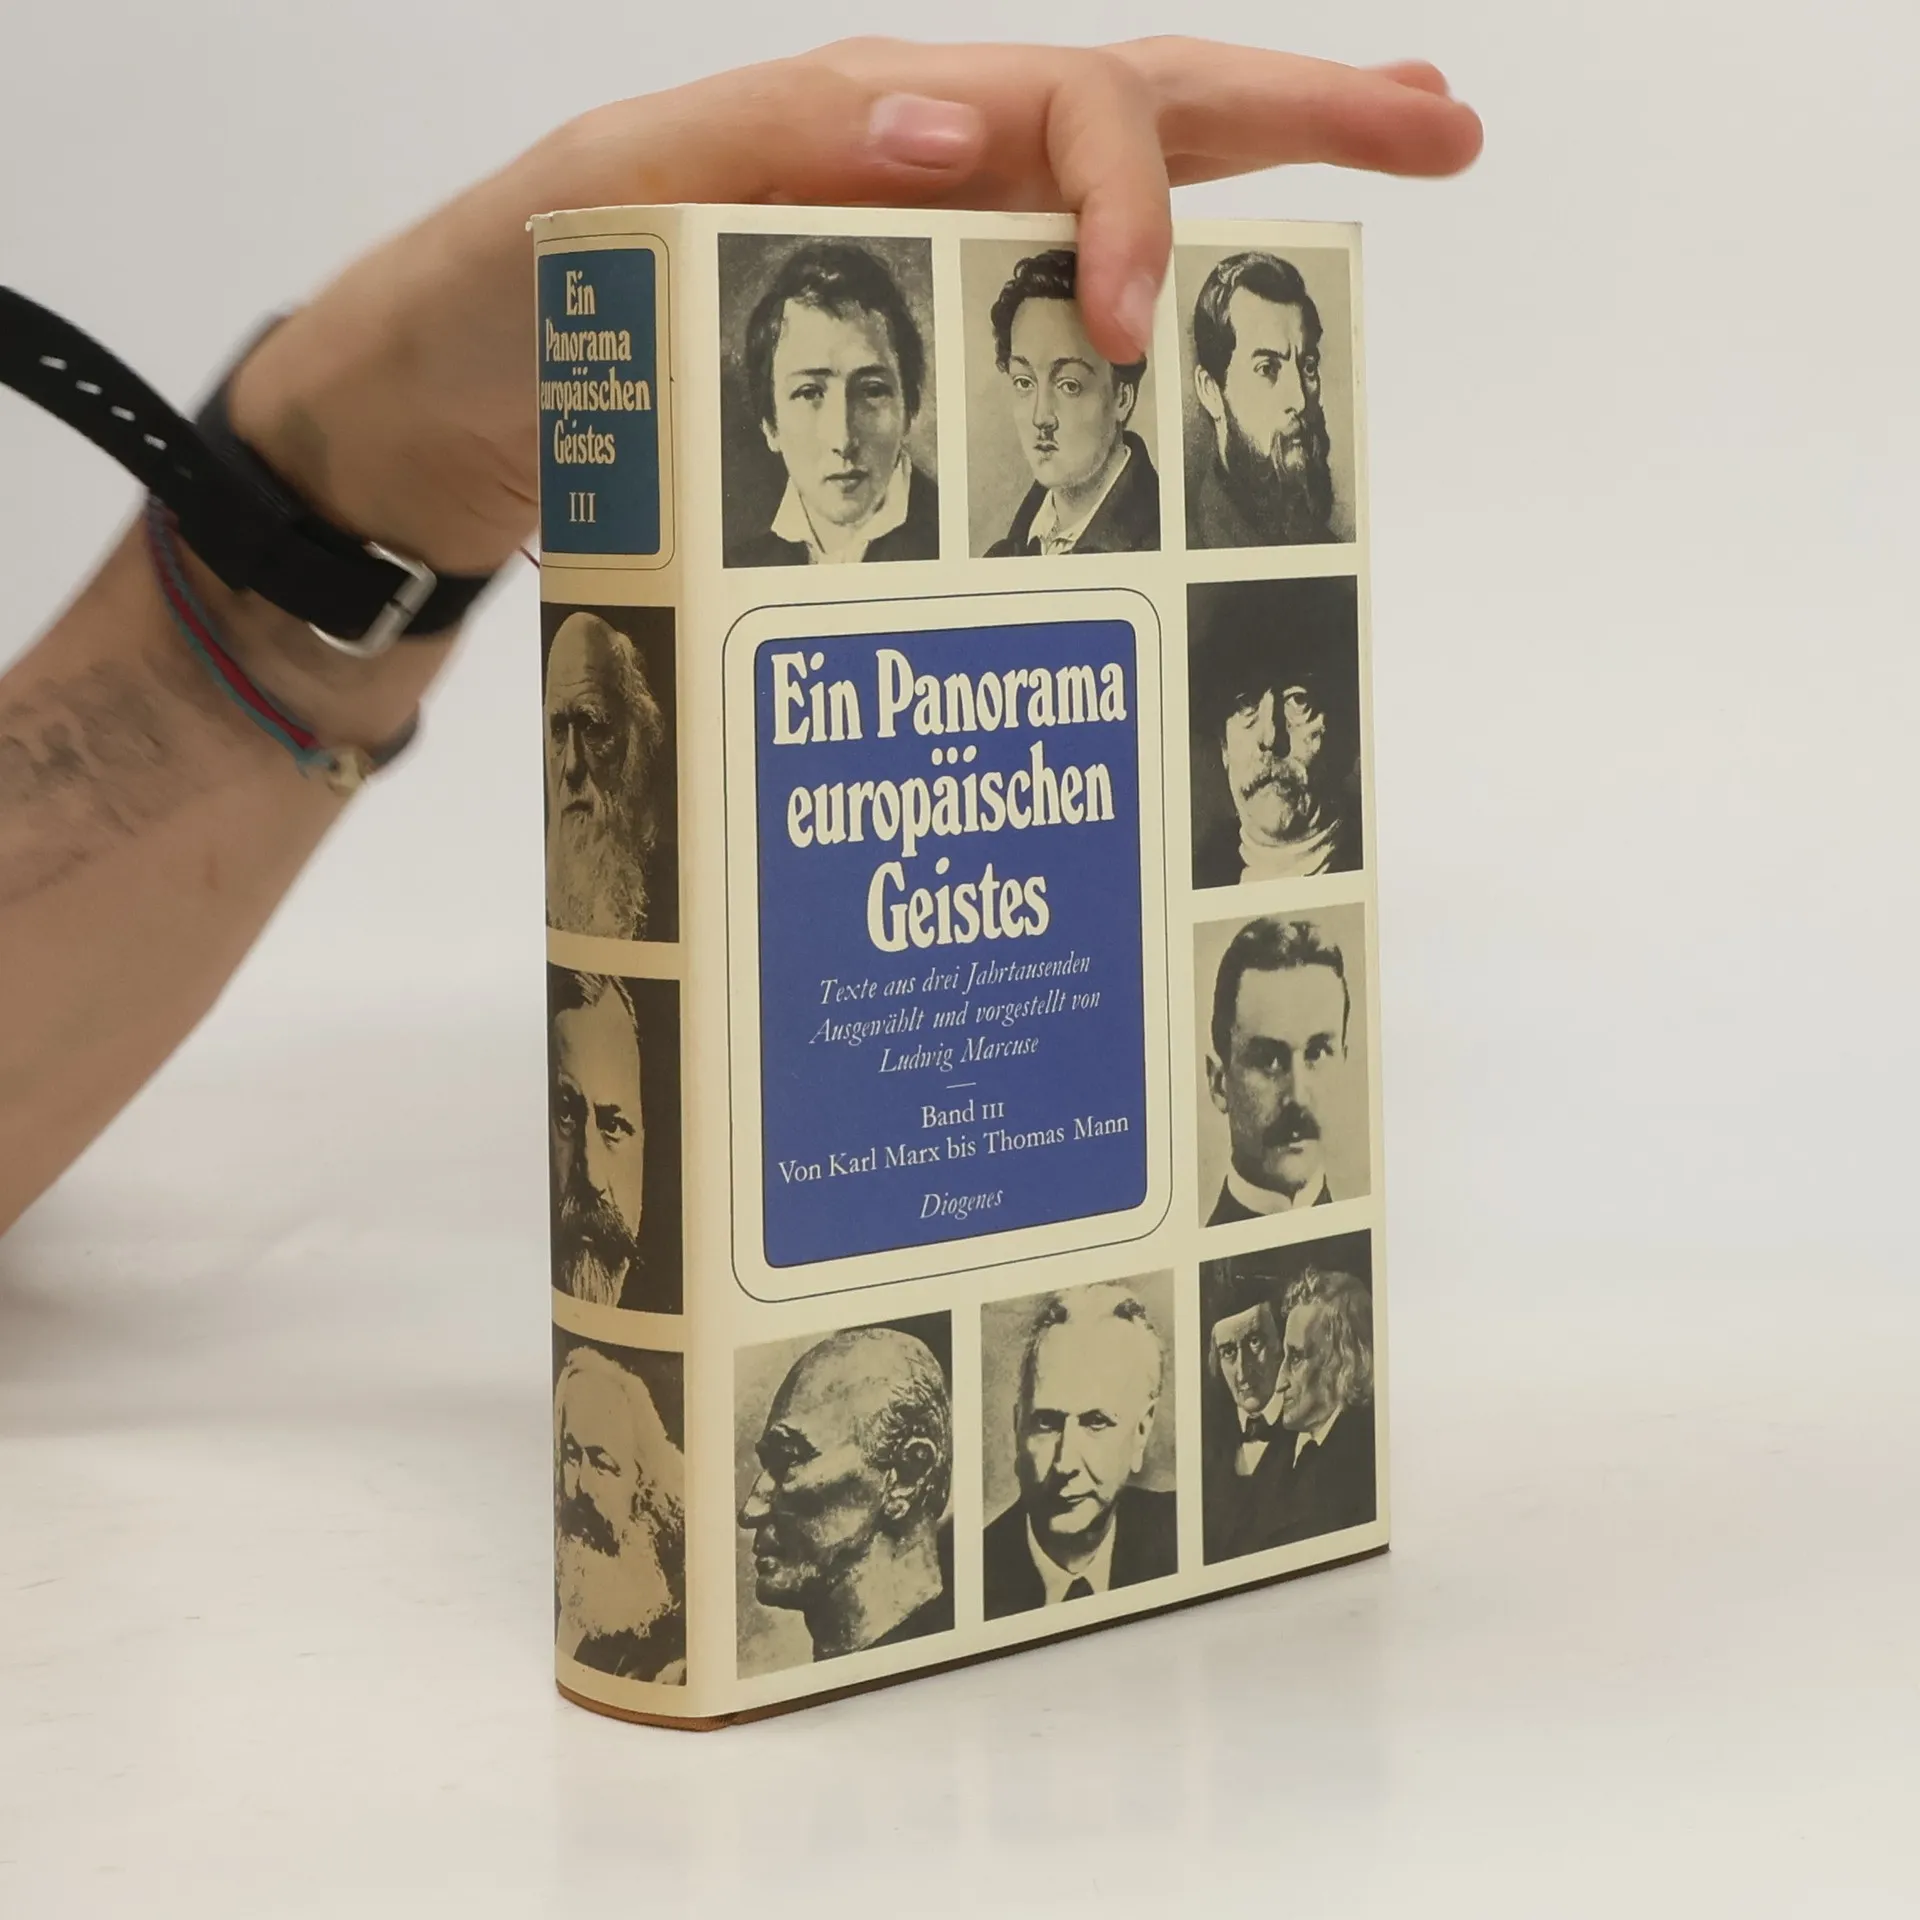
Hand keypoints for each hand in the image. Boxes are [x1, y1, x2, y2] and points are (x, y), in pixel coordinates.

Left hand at [231, 37, 1481, 576]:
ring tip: (1384, 177)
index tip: (1132, 340)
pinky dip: (1145, 314)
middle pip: (1143, 111)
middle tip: (1447, 126)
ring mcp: (920, 260)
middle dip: (1305, 113)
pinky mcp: (903, 350)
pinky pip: (1047, 316)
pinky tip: (1199, 348)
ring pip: (1118, 203)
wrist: (449, 415)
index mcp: (869, 122)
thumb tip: (954, 122)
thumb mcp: (610, 192)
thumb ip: (767, 141)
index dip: (1132, 210)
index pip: (1071, 109)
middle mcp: (918, 175)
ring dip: (1257, 195)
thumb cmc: (511, 300)